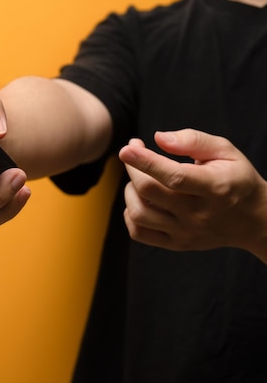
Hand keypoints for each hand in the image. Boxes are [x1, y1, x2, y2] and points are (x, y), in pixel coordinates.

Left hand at [119, 129, 266, 261]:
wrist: (254, 220)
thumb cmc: (236, 178)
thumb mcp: (225, 151)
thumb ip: (193, 140)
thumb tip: (158, 138)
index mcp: (215, 188)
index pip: (174, 176)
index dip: (146, 161)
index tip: (127, 148)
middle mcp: (199, 214)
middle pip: (150, 192)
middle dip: (132, 168)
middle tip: (132, 153)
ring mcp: (187, 232)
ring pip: (139, 213)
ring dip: (129, 191)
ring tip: (138, 178)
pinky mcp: (178, 244)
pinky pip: (139, 233)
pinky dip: (130, 215)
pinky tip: (140, 200)